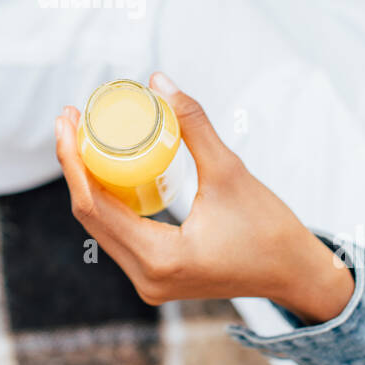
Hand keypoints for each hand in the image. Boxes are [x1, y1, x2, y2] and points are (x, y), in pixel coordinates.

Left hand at [55, 73, 353, 323]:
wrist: (297, 274)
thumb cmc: (270, 228)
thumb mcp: (230, 170)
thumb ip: (193, 124)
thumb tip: (159, 81)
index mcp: (159, 260)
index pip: (94, 206)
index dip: (73, 160)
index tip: (67, 119)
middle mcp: (145, 278)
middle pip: (91, 216)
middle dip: (76, 164)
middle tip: (71, 118)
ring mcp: (149, 283)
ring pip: (102, 226)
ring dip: (90, 181)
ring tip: (83, 135)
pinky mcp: (156, 276)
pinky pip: (120, 234)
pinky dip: (110, 200)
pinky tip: (105, 167)